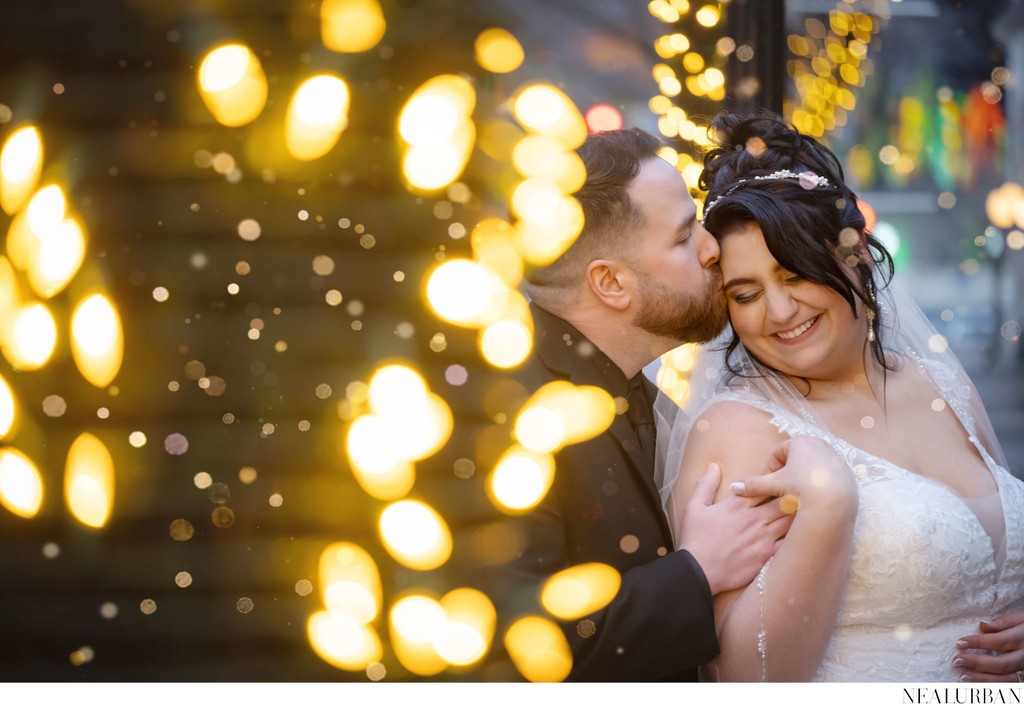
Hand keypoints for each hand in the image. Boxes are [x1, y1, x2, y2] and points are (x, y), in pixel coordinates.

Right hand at [677, 463, 792, 595]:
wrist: (698, 572)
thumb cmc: (695, 539)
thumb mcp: (694, 507)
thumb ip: (706, 484)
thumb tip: (714, 466)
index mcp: (739, 505)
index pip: (766, 486)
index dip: (775, 482)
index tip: (780, 481)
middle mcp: (755, 520)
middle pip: (785, 501)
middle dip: (793, 496)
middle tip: (799, 494)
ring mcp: (764, 539)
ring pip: (792, 521)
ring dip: (797, 515)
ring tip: (803, 512)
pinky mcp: (768, 557)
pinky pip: (790, 543)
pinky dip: (796, 536)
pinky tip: (800, 535)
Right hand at [730, 436, 856, 511]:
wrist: (835, 501)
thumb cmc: (802, 487)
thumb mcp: (775, 485)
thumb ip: (754, 485)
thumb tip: (733, 487)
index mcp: (800, 442)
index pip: (779, 453)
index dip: (772, 469)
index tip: (773, 484)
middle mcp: (819, 443)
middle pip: (796, 458)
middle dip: (788, 473)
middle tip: (786, 490)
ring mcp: (834, 455)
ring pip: (812, 465)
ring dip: (804, 477)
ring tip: (802, 495)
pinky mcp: (846, 468)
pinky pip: (828, 474)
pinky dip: (820, 482)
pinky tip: (818, 497)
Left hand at [954, 611, 1023, 681]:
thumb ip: (1005, 622)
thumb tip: (981, 625)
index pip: (1000, 641)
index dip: (979, 642)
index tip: (959, 642)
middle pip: (1002, 663)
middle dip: (978, 663)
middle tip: (957, 661)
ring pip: (1008, 679)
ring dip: (984, 680)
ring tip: (963, 677)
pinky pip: (1013, 686)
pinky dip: (995, 687)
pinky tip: (979, 686)